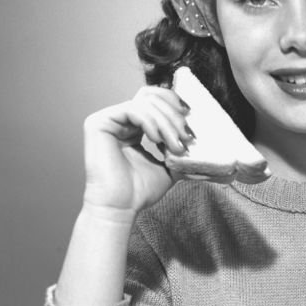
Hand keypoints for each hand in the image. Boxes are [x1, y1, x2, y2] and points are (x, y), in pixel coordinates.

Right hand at [82, 85, 193, 215]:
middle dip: (174, 116)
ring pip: (145, 104)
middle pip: (152, 97)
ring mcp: (108, 120)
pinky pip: (132, 109)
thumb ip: (181, 153)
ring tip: (174, 145)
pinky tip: (156, 140)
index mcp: (134, 127)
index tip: (190, 123)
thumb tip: (206, 150)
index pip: (155, 100)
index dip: (174, 105)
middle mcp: (120, 120)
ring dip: (166, 123)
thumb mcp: (169, 167)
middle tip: (186, 138)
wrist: (121, 208)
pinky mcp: (98, 122)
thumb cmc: (139, 191)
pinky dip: (150, 122)